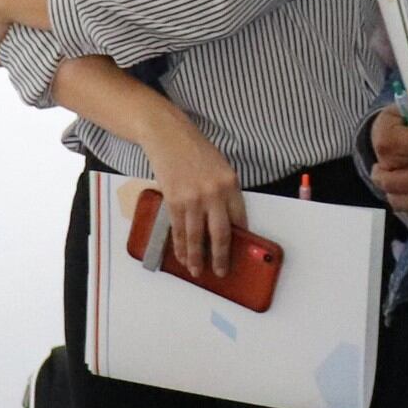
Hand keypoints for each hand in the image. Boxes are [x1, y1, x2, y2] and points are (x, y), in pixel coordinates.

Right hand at [135, 105, 244, 279]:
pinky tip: (183, 256)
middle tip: (221, 272)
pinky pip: (179, 230)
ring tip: (197, 271)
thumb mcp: (220, 168)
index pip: (239, 220)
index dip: (239, 240)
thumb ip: (225, 193)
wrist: (168, 135)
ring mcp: (192, 199)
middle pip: (221, 234)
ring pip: (196, 237)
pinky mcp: (173, 201)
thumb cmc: (195, 150)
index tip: (239, 254)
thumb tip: (227, 222)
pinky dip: (181, 246)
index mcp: (230, 184)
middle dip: (221, 257)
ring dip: (197, 258)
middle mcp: (213, 193)